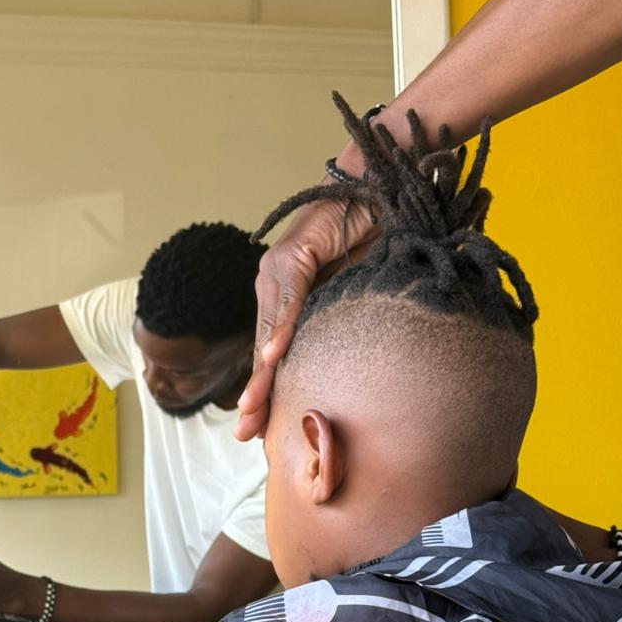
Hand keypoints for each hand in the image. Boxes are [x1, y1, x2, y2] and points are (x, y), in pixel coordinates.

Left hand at [235, 197, 377, 441]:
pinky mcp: (292, 254)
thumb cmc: (369, 242)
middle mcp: (272, 287)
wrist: (376, 189)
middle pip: (262, 352)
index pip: (272, 357)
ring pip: (269, 333)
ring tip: (252, 408)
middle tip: (245, 432)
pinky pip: (288, 299)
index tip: (258, 430)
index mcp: (284, 303)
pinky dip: (282, 329)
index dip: (266, 393)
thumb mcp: (351, 298)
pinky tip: (273, 357)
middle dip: (255, 395)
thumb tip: (345, 373)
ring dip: (261, 374)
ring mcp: (276, 270)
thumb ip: (336, 328)